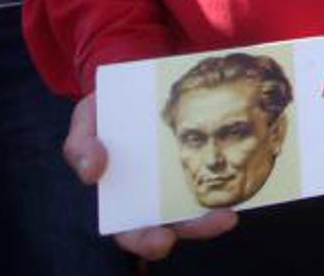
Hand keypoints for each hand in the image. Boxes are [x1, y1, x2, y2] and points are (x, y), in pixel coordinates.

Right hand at [64, 93, 237, 259]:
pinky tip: (243, 183)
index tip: (162, 240)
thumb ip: (80, 145)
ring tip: (232, 210)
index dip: (145, 240)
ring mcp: (179, 181)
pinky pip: (216, 177)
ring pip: (199, 209)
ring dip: (216, 215)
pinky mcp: (201, 160)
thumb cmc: (105, 111)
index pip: (131, 232)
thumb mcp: (86, 121)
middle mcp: (153, 197)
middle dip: (196, 229)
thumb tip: (93, 171)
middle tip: (220, 221)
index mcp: (122, 197)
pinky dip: (230, 183)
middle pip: (175, 226)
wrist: (134, 84)